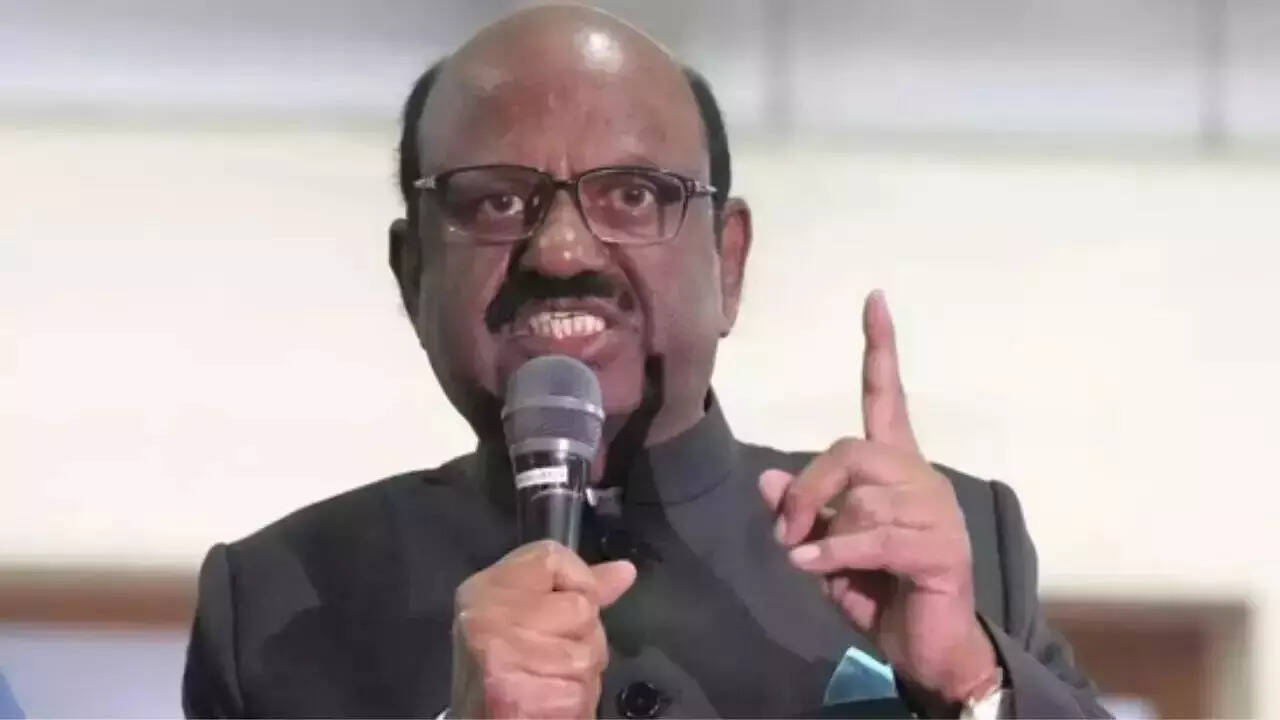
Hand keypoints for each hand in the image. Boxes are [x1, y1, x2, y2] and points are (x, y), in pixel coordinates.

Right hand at [452, 540, 635, 717]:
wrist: (479, 719)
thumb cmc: (506, 662)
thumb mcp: (527, 611)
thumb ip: (576, 588)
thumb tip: (626, 571)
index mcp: (487, 587)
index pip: (552, 558)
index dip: (577, 584)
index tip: (559, 609)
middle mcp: (489, 615)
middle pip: (580, 608)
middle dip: (581, 637)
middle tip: (548, 655)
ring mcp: (502, 657)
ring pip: (587, 654)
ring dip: (580, 675)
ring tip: (548, 681)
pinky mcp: (518, 699)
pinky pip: (580, 693)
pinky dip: (573, 703)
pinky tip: (547, 702)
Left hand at [758, 290, 998, 705]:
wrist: (929, 648)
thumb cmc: (880, 592)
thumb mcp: (826, 550)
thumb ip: (803, 513)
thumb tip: (768, 480)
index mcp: (895, 467)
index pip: (886, 396)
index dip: (879, 348)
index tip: (874, 299)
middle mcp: (919, 476)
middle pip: (850, 450)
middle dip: (809, 490)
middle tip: (788, 532)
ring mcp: (935, 510)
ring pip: (860, 498)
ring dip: (822, 534)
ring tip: (815, 563)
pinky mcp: (940, 547)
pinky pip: (872, 537)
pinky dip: (833, 554)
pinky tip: (813, 569)